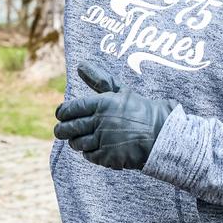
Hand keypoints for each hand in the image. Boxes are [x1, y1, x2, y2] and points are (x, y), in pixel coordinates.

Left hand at [53, 62, 176, 169]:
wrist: (161, 134)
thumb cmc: (139, 111)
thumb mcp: (119, 92)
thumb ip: (98, 80)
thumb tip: (80, 65)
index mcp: (101, 104)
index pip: (69, 109)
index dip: (62, 113)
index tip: (61, 115)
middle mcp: (100, 122)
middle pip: (68, 129)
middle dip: (62, 131)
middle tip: (62, 131)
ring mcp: (104, 140)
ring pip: (77, 143)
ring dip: (76, 142)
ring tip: (82, 139)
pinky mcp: (109, 157)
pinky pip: (89, 156)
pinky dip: (90, 153)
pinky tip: (97, 148)